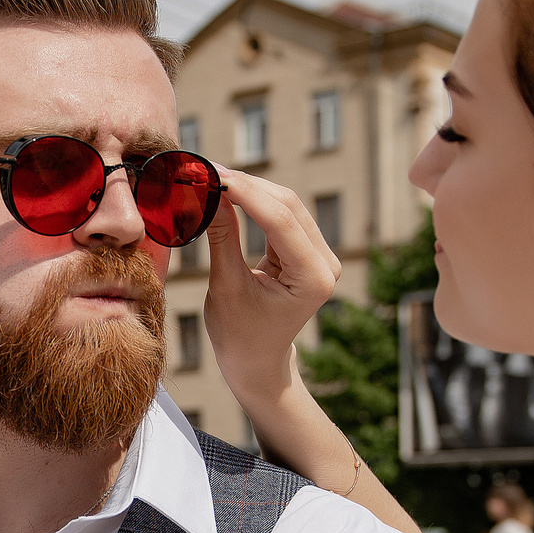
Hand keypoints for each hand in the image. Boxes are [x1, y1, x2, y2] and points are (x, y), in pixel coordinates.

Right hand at [204, 169, 341, 412]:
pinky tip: (227, 191)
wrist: (257, 362)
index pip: (281, 220)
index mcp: (313, 278)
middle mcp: (326, 263)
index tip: (212, 174)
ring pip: (285, 204)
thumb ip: (222, 237)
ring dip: (249, 188)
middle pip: (288, 205)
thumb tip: (209, 192)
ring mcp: (320, 255)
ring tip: (212, 177)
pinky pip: (281, 215)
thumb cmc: (239, 336)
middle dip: (246, 185)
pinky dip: (254, 201)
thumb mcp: (226, 286)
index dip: (245, 192)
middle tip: (207, 170)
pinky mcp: (307, 250)